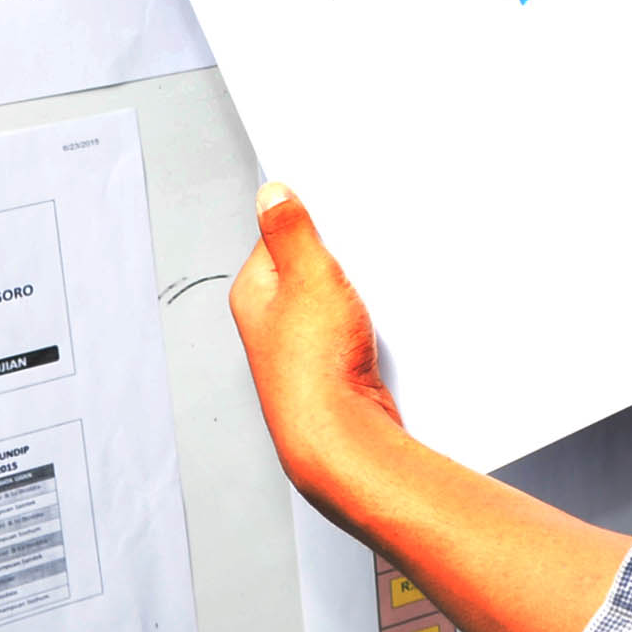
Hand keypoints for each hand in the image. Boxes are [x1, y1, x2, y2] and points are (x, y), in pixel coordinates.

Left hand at [230, 183, 402, 514]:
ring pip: (334, 300)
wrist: (341, 436)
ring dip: (356, 294)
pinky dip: (368, 322)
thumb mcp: (307, 278)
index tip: (337, 212)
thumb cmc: (314, 371)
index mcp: (254, 292)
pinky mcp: (331, 366)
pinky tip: (377, 328)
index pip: (280, 237)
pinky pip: (352, 328)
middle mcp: (272, 321)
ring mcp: (301, 346)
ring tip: (367, 300)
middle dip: (339, 259)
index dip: (312, 221)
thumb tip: (272, 195)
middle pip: (309, 268)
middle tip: (358, 259)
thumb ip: (291, 231)